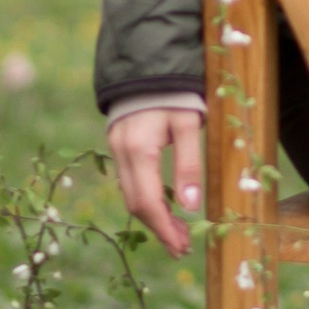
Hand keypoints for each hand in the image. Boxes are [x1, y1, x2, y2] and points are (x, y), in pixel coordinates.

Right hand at [110, 103, 205, 257]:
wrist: (148, 62)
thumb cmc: (174, 91)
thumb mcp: (188, 123)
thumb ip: (189, 163)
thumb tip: (191, 206)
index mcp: (139, 150)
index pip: (149, 202)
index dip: (165, 228)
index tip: (183, 246)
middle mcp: (122, 153)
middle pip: (136, 204)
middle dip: (159, 228)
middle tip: (183, 246)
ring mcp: (117, 149)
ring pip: (131, 194)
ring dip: (153, 216)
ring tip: (179, 232)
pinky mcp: (119, 144)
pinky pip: (130, 181)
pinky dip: (146, 198)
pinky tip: (165, 205)